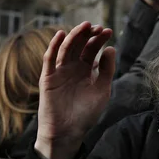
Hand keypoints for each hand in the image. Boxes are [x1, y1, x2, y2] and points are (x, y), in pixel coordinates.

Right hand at [35, 22, 115, 158]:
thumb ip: (106, 70)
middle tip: (97, 27)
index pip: (92, 49)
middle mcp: (73, 68)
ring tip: (84, 26)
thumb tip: (110, 48)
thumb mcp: (102, 90)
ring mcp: (59, 72)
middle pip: (79, 45)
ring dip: (74, 36)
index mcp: (86, 70)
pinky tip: (61, 35)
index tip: (108, 31)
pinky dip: (53, 46)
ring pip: (66, 48)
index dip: (99, 39)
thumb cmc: (86, 114)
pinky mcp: (48, 78)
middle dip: (88, 34)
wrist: (69, 132)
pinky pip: (49, 59)